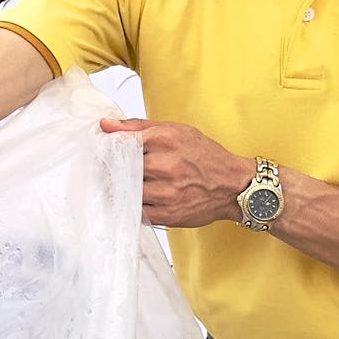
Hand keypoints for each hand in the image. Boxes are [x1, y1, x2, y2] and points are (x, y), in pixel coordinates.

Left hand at [99, 118, 251, 227]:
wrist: (234, 186)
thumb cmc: (205, 157)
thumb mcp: (176, 131)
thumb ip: (138, 127)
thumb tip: (106, 125)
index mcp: (166, 139)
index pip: (122, 142)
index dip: (110, 149)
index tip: (104, 152)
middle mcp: (166, 165)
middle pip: (122, 168)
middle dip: (114, 170)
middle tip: (110, 171)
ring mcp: (167, 192)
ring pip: (127, 190)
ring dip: (122, 189)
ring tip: (126, 185)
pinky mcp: (167, 213)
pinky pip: (137, 210)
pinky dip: (134, 205)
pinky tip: (139, 199)